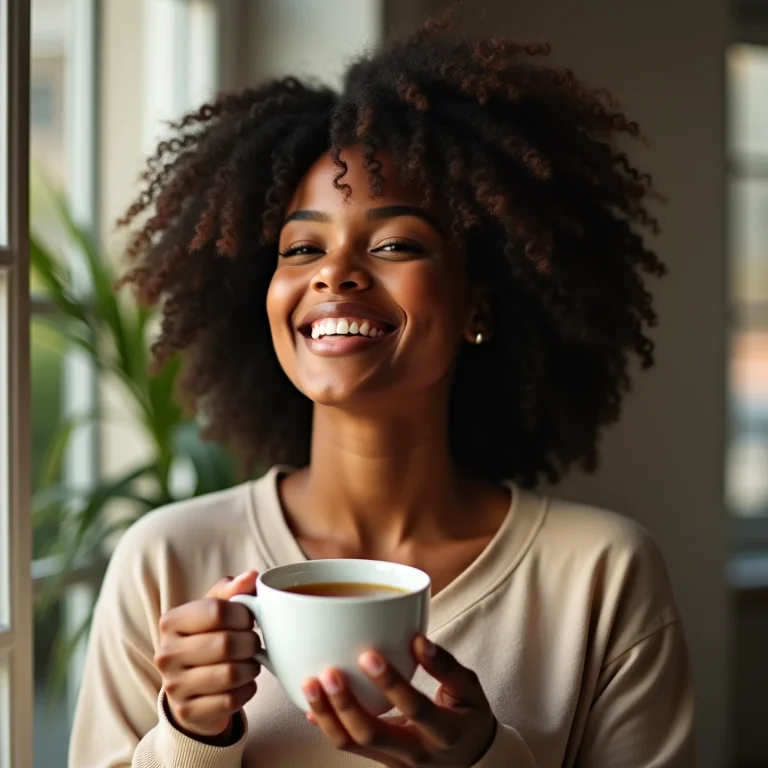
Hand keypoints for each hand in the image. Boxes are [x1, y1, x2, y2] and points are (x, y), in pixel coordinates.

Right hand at [154, 571, 260, 740]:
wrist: (190, 687)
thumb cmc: (207, 638)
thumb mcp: (214, 610)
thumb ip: (233, 591)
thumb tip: (251, 576)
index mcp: (171, 622)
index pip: (217, 610)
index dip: (243, 614)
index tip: (249, 619)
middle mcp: (166, 654)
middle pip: (226, 643)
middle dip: (250, 642)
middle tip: (253, 643)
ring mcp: (174, 686)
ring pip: (231, 674)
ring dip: (251, 667)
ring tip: (249, 662)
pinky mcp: (188, 712)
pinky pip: (231, 700)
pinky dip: (247, 690)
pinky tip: (243, 683)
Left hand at [301, 636, 496, 766]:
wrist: (470, 760)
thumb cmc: (469, 716)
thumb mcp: (470, 689)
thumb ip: (446, 665)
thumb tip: (418, 639)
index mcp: (444, 731)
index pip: (414, 708)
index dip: (391, 682)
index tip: (369, 654)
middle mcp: (417, 753)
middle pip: (373, 734)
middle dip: (346, 704)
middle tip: (329, 673)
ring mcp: (395, 763)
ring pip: (353, 745)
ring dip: (327, 714)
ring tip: (310, 683)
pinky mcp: (380, 762)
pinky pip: (349, 746)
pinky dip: (328, 725)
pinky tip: (312, 705)